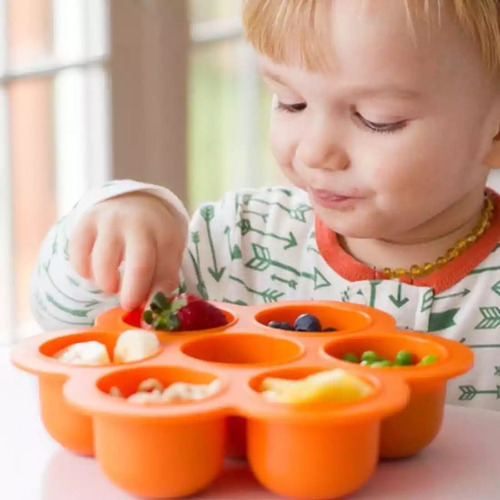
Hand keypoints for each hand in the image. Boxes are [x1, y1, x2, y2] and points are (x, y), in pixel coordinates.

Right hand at [68, 192, 186, 309]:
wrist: (134, 201)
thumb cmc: (154, 237)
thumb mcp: (167, 254)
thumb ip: (162, 282)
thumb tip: (149, 317)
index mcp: (166, 234)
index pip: (164, 270)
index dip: (155, 296)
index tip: (147, 313)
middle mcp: (139, 224)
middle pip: (139, 264)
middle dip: (132, 292)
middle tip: (127, 305)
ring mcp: (111, 220)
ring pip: (104, 262)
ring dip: (106, 282)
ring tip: (112, 285)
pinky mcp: (86, 220)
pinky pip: (78, 254)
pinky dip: (84, 270)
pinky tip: (93, 272)